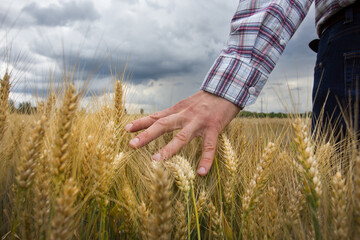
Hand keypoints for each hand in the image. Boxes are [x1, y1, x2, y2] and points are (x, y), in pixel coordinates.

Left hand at [124, 90, 240, 175]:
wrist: (226, 90)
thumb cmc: (204, 101)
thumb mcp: (185, 105)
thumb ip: (171, 114)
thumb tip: (153, 120)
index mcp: (177, 111)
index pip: (156, 117)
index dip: (140, 123)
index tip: (125, 130)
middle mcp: (185, 116)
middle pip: (163, 125)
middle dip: (147, 135)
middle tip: (131, 145)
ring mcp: (199, 122)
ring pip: (182, 136)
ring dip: (169, 149)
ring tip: (156, 161)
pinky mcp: (213, 128)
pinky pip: (209, 146)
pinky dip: (206, 160)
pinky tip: (201, 173)